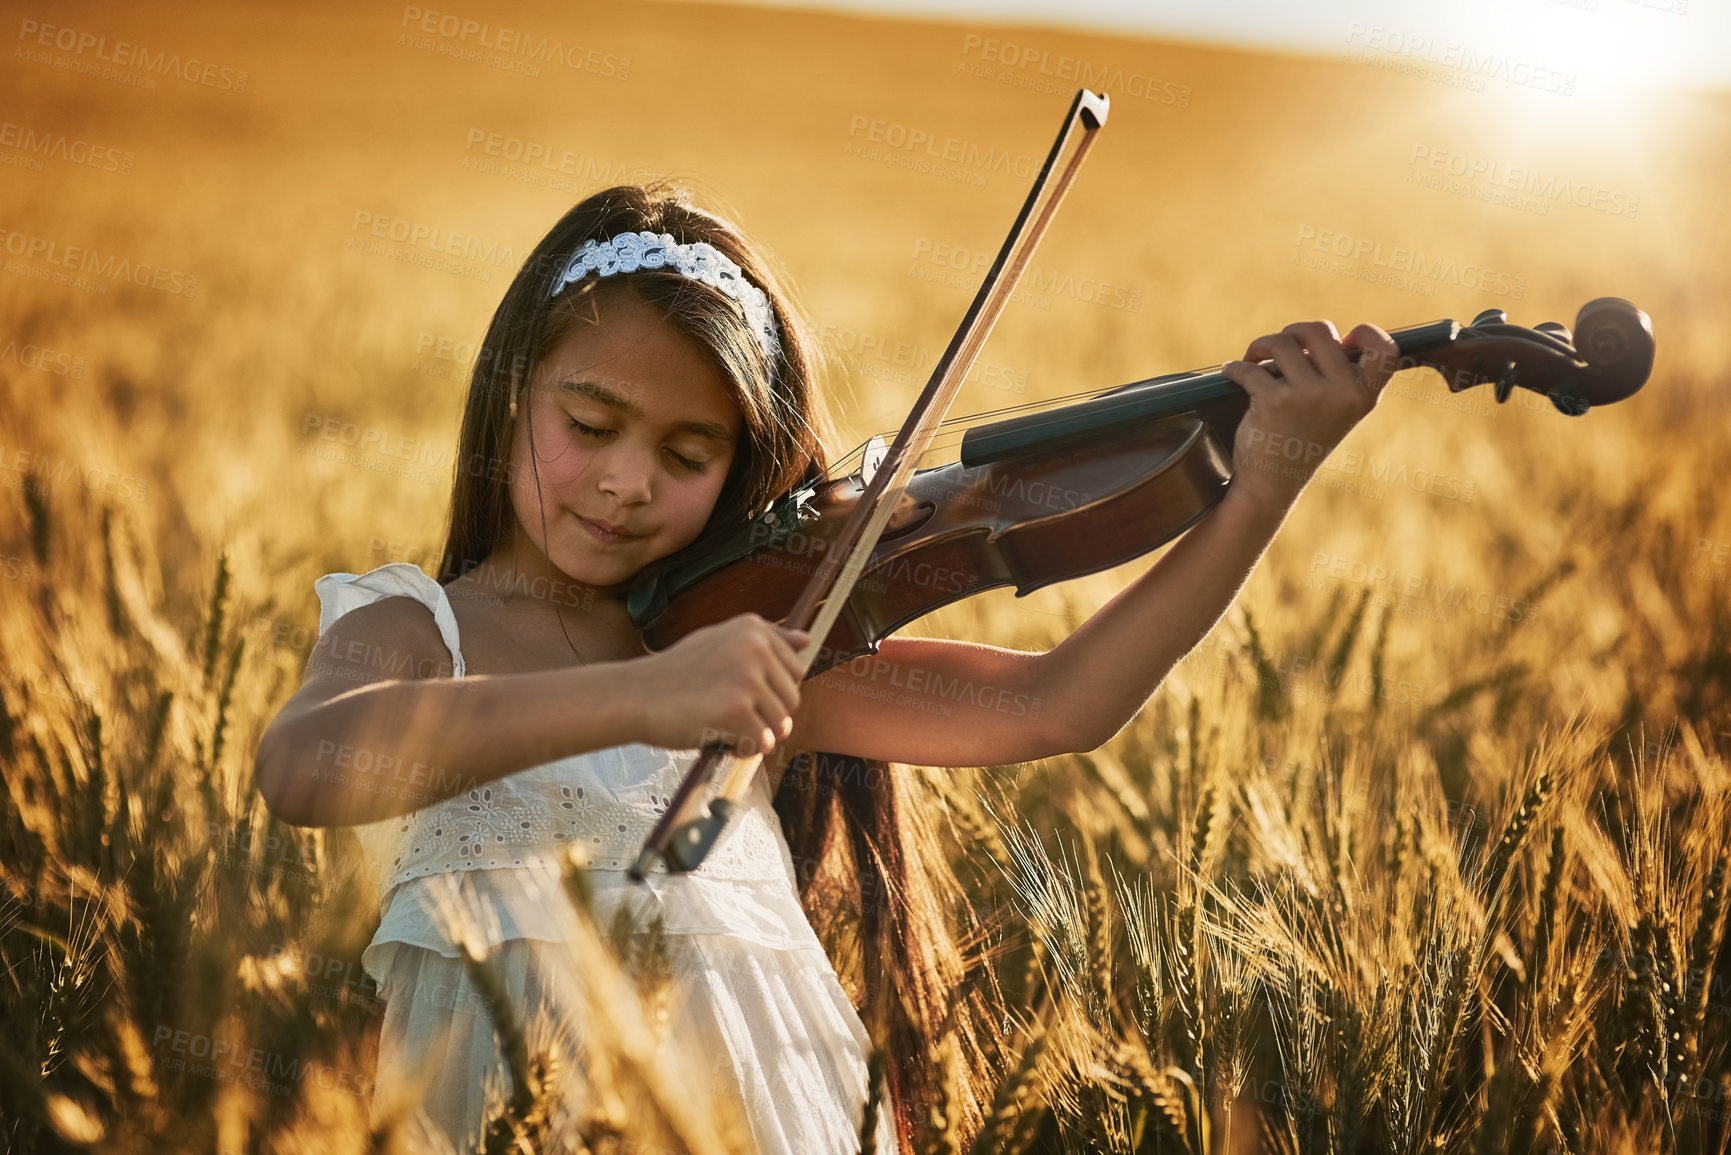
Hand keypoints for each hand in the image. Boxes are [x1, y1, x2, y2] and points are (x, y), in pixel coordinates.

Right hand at [625, 613, 807, 755]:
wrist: (633, 696)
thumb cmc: (675, 674)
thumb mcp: (720, 641)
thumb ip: (766, 640)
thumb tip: (807, 640)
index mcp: (753, 628)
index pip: (795, 671)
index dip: (770, 692)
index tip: (739, 692)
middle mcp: (754, 647)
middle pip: (792, 701)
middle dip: (765, 716)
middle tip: (725, 711)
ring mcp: (746, 678)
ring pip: (780, 725)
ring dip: (753, 734)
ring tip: (718, 720)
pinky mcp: (737, 710)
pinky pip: (761, 744)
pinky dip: (741, 749)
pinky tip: (715, 733)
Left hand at [1219, 320, 1398, 515]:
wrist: (1272, 485)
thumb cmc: (1302, 441)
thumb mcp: (1337, 411)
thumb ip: (1340, 375)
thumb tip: (1325, 333)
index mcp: (1364, 396)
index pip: (1385, 349)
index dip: (1366, 333)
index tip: (1341, 340)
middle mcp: (1343, 394)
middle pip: (1319, 330)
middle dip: (1293, 333)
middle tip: (1279, 348)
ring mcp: (1309, 396)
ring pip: (1281, 342)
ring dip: (1261, 346)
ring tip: (1253, 359)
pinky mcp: (1275, 401)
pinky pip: (1249, 367)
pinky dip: (1235, 368)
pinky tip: (1232, 373)